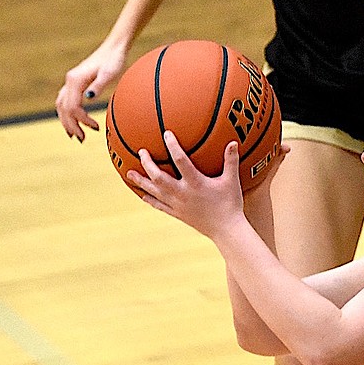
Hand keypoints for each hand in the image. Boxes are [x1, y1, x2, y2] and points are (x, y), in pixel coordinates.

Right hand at [56, 41, 127, 140]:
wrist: (114, 48)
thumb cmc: (114, 61)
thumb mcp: (109, 74)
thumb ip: (99, 85)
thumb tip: (88, 98)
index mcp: (76, 80)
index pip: (73, 107)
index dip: (82, 120)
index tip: (96, 127)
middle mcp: (70, 81)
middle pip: (63, 108)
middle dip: (71, 125)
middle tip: (82, 139)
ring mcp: (71, 81)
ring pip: (61, 105)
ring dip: (66, 121)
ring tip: (75, 134)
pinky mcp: (75, 82)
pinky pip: (65, 100)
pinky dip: (66, 112)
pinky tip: (74, 120)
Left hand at [128, 131, 244, 239]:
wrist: (226, 230)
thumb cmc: (230, 204)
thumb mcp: (231, 181)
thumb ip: (231, 161)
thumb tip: (234, 142)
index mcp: (195, 183)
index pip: (180, 160)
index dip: (172, 146)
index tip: (166, 134)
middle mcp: (182, 193)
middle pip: (158, 177)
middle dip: (147, 164)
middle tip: (141, 152)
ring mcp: (177, 205)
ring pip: (154, 192)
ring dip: (141, 181)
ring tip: (129, 173)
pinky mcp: (177, 214)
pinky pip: (159, 206)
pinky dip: (150, 199)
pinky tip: (143, 195)